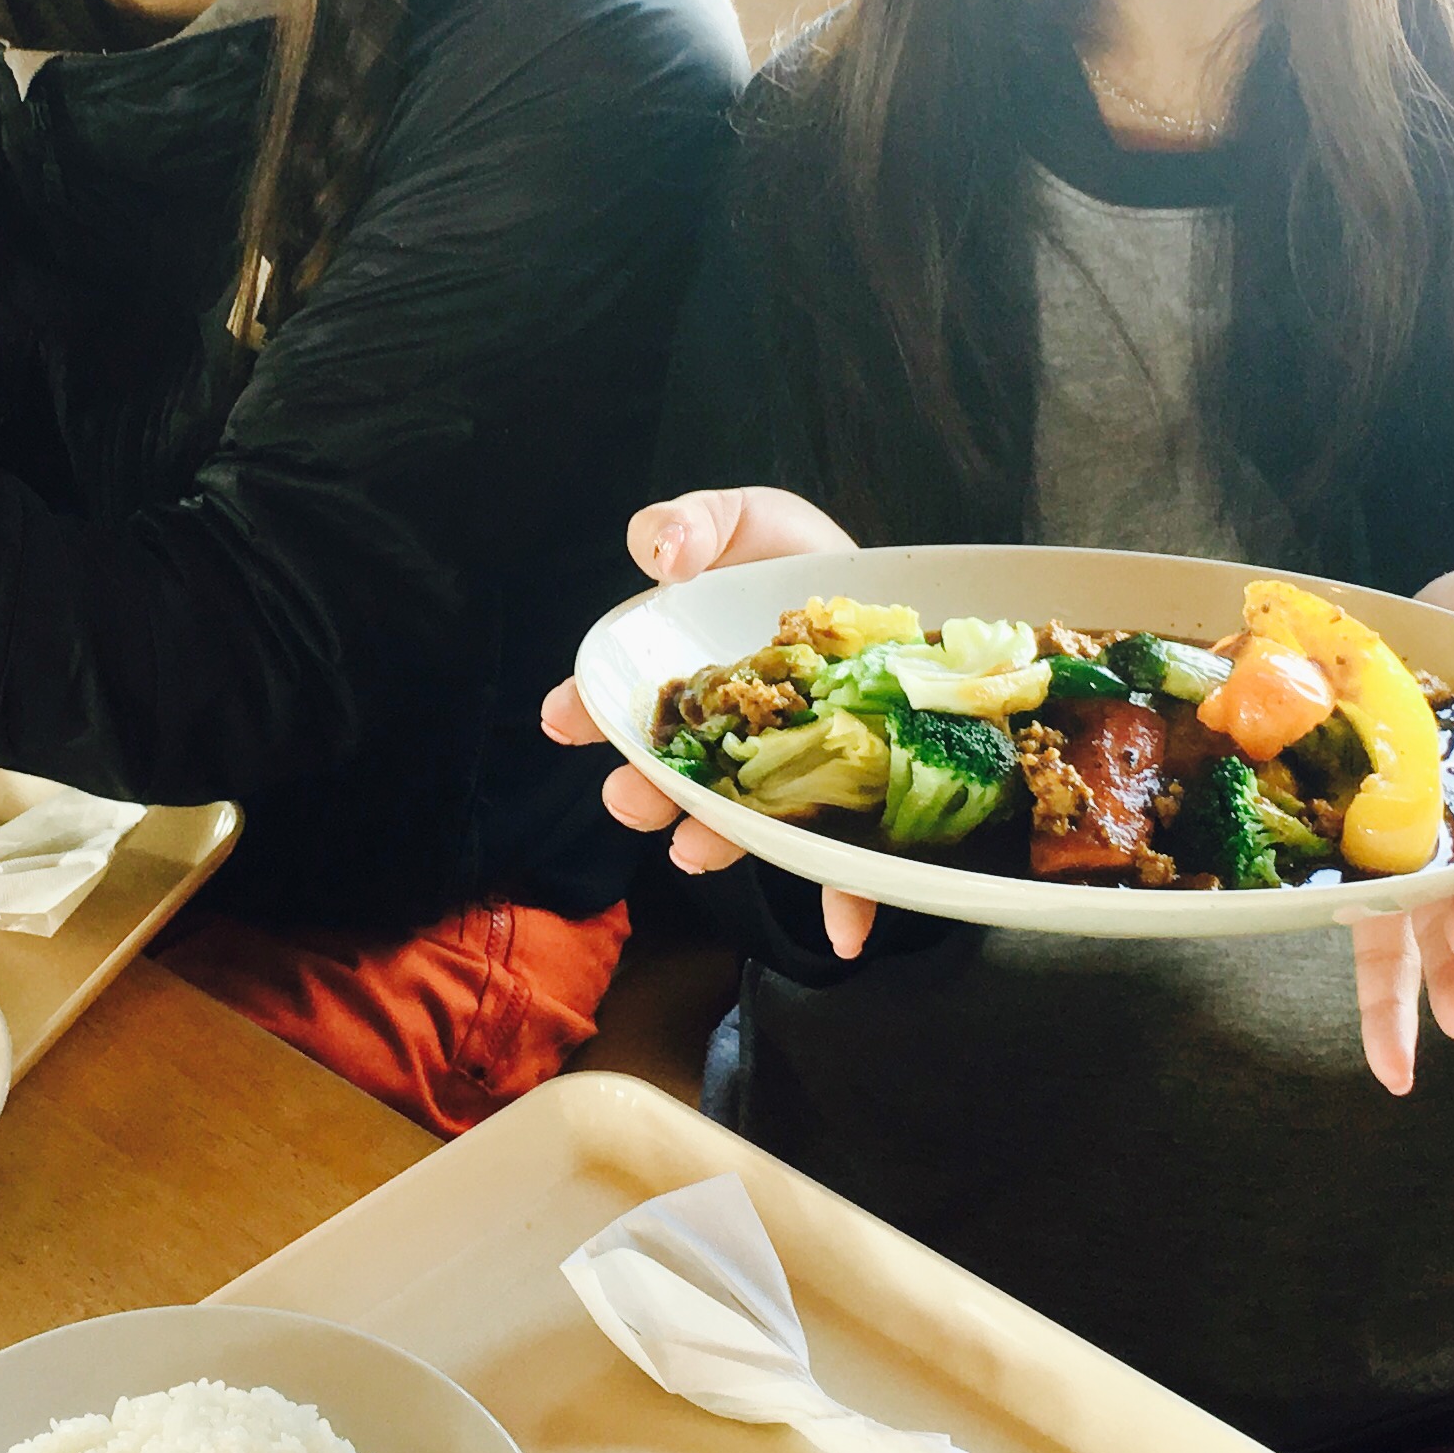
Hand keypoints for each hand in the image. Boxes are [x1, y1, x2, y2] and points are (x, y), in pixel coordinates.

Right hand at [538, 487, 892, 960]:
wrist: (890, 581)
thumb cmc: (795, 556)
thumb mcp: (740, 520)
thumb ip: (690, 526)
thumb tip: (661, 559)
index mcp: (688, 678)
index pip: (625, 701)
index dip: (588, 713)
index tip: (563, 720)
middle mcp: (728, 737)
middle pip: (677, 775)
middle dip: (645, 793)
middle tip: (629, 800)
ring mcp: (788, 773)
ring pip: (747, 824)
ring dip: (718, 845)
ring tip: (696, 852)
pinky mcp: (854, 798)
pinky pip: (847, 862)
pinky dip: (844, 901)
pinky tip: (845, 931)